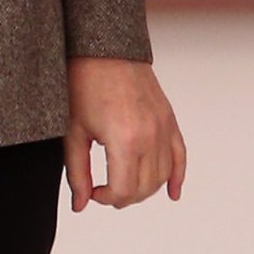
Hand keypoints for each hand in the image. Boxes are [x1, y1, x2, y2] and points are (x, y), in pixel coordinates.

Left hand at [66, 56, 188, 210]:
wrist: (104, 49)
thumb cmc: (84, 84)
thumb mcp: (73, 132)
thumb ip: (77, 173)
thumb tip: (80, 204)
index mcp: (125, 140)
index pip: (123, 190)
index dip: (104, 199)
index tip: (91, 192)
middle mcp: (150, 136)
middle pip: (145, 187)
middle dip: (123, 197)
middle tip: (103, 191)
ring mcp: (164, 127)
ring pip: (163, 175)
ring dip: (144, 189)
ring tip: (124, 185)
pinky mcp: (169, 119)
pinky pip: (180, 155)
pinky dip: (176, 176)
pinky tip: (172, 192)